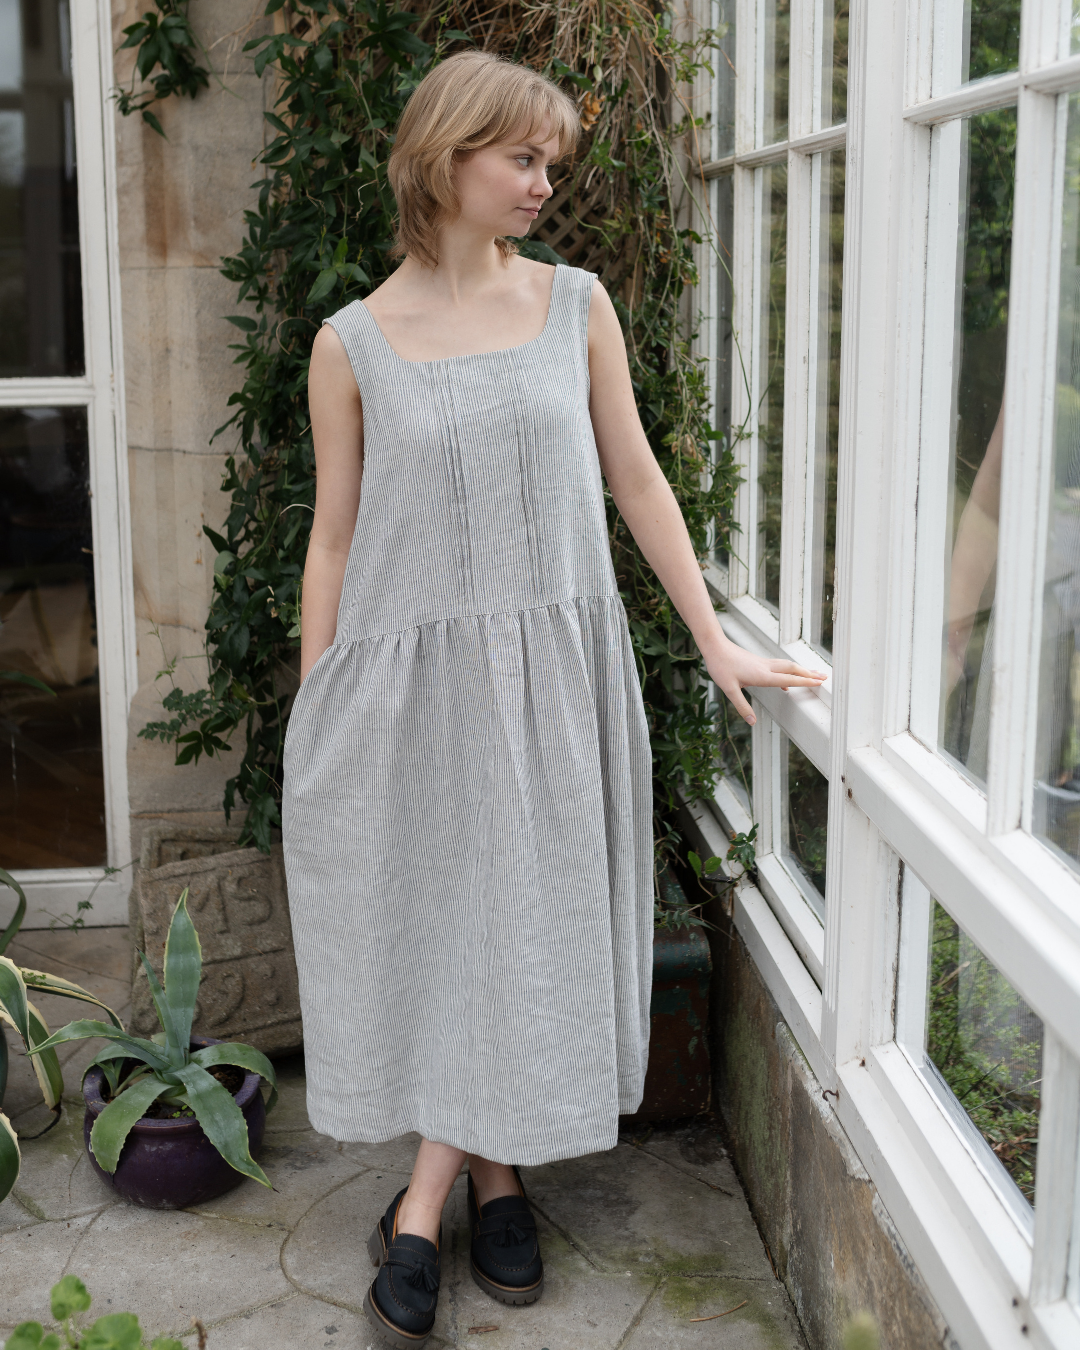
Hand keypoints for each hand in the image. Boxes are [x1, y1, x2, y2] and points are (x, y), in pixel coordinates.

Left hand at [704, 639, 827, 725]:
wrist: (715, 647)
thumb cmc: (721, 667)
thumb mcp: (729, 689)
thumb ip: (742, 706)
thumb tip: (752, 722)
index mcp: (762, 675)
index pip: (789, 679)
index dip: (805, 681)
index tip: (819, 682)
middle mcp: (766, 667)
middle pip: (793, 669)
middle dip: (809, 673)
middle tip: (824, 677)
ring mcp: (763, 662)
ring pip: (787, 665)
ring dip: (801, 670)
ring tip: (813, 674)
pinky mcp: (759, 661)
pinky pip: (779, 666)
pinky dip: (789, 672)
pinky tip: (787, 682)